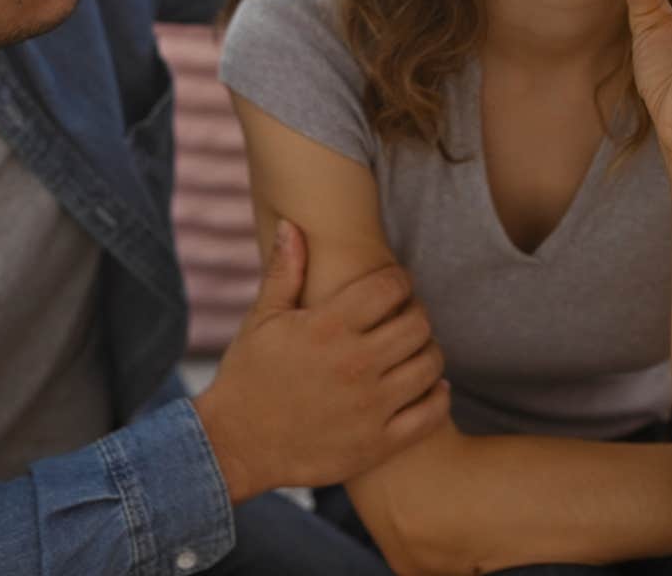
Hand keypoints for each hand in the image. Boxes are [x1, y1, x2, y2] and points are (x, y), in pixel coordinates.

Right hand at [194, 220, 449, 501]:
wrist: (234, 445)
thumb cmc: (248, 376)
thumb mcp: (262, 319)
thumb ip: (285, 272)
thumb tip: (293, 225)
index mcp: (328, 328)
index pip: (391, 287)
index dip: (398, 281)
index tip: (392, 287)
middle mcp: (354, 364)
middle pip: (418, 323)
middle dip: (415, 314)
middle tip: (404, 318)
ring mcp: (370, 406)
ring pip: (430, 365)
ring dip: (427, 352)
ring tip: (411, 351)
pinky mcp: (378, 443)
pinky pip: (430, 413)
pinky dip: (437, 397)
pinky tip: (425, 388)